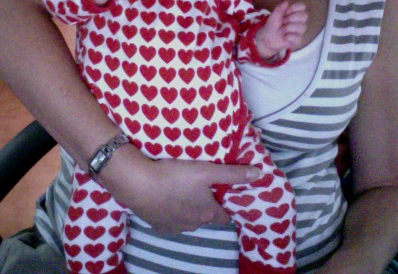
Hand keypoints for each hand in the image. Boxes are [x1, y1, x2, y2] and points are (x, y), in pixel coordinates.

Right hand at [100, 144, 260, 233]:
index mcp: (208, 213)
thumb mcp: (207, 171)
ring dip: (187, 207)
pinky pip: (169, 219)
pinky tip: (164, 196)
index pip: (224, 215)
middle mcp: (193, 225)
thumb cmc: (176, 176)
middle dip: (205, 205)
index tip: (221, 192)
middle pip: (205, 216)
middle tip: (199, 186)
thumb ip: (233, 173)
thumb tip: (259, 174)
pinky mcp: (157, 225)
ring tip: (180, 188)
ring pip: (187, 218)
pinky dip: (170, 210)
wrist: (138, 184)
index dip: (224, 204)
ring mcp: (173, 228)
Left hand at [255, 1, 307, 59]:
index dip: (295, 8)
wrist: (267, 39)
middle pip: (305, 15)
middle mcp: (299, 22)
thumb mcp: (273, 17)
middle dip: (292, 18)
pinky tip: (284, 37)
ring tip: (282, 30)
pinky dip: (289, 37)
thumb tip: (287, 2)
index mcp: (293, 13)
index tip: (287, 12)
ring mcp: (299, 31)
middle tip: (283, 21)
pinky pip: (298, 37)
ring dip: (289, 28)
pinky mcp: (298, 41)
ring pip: (302, 27)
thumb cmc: (272, 26)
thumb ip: (279, 9)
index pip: (302, 6)